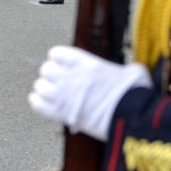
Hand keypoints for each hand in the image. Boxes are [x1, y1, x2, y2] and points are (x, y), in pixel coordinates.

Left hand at [29, 45, 151, 140]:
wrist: (131, 117)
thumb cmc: (134, 95)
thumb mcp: (134, 72)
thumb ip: (126, 68)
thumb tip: (132, 72)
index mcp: (85, 62)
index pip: (57, 53)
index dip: (58, 59)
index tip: (61, 64)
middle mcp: (71, 75)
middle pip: (45, 69)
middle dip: (51, 76)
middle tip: (58, 82)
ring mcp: (64, 94)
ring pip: (39, 86)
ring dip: (44, 90)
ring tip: (52, 94)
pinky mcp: (62, 114)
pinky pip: (37, 105)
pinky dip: (37, 103)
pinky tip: (42, 104)